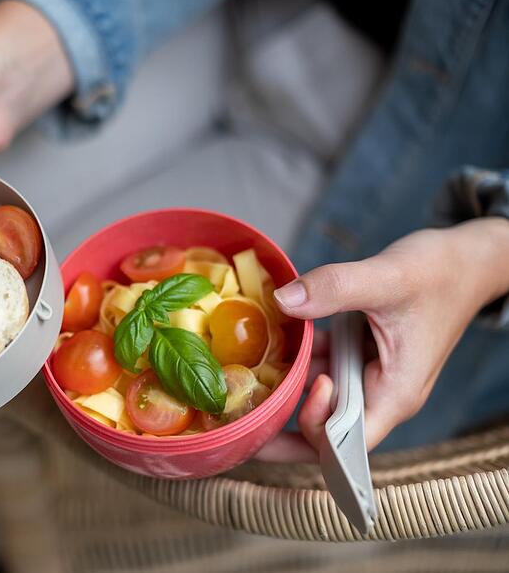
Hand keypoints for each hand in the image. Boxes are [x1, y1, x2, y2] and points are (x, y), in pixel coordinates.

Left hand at [256, 218, 508, 461]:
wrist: (464, 260)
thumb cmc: (440, 272)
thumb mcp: (387, 277)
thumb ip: (335, 287)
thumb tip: (283, 300)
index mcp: (395, 393)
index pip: (347, 440)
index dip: (317, 426)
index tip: (309, 383)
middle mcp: (379, 393)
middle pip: (322, 430)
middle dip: (279, 423)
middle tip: (235, 407)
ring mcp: (365, 375)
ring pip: (315, 398)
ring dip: (281, 387)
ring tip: (240, 372)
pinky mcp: (355, 356)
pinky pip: (318, 368)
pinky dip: (293, 358)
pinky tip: (266, 339)